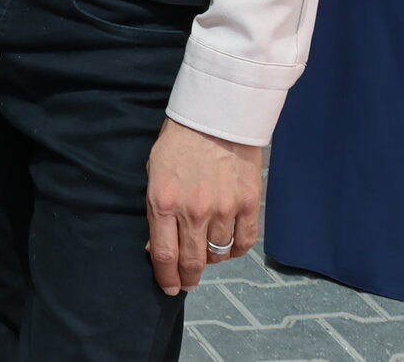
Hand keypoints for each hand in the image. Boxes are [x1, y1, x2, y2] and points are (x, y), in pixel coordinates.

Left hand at [145, 118, 263, 293]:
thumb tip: (158, 246)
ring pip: (218, 254)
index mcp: (163, 201)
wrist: (216, 116)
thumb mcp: (155, 173)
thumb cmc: (179, 142)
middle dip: (188, 278)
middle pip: (192, 262)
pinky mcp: (248, 204)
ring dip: (211, 259)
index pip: (164, 255)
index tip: (169, 287)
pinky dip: (235, 251)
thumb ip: (156, 210)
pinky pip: (244, 243)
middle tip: (187, 283)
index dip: (166, 277)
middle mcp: (193, 210)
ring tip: (206, 253)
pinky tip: (228, 246)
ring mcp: (224, 209)